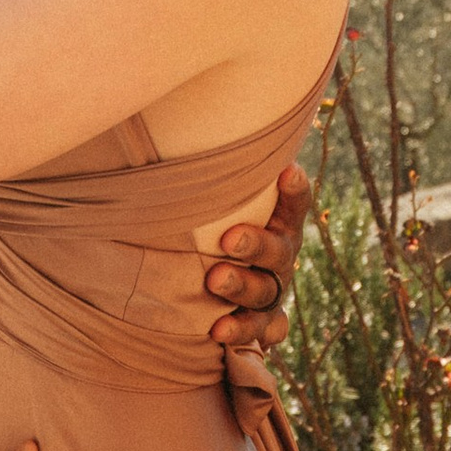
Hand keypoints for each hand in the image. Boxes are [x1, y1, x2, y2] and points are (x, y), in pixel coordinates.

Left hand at [202, 160, 312, 355]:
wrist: (213, 281)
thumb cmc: (209, 223)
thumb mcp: (211, 196)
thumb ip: (201, 172)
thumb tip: (156, 115)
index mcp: (278, 220)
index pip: (294, 201)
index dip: (294, 189)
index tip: (286, 171)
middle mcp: (281, 254)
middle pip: (278, 250)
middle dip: (254, 245)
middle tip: (228, 239)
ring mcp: (273, 291)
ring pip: (266, 292)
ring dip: (242, 287)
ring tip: (213, 280)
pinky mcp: (263, 323)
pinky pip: (262, 333)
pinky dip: (243, 335)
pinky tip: (218, 332)